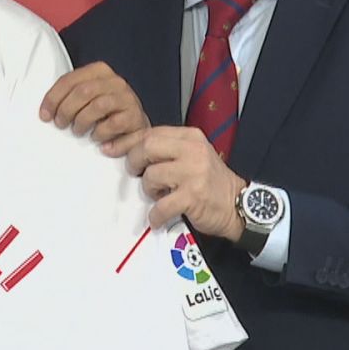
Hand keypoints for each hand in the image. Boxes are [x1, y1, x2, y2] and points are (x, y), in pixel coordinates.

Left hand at [38, 61, 149, 155]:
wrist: (133, 126)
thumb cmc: (104, 112)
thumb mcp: (86, 98)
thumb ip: (69, 95)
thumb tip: (46, 110)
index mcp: (99, 71)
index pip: (70, 79)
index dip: (53, 98)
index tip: (45, 115)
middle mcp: (115, 81)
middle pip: (83, 91)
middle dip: (66, 110)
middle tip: (60, 124)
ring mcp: (127, 98)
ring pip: (98, 105)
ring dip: (82, 121)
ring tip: (77, 130)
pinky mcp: (135, 116)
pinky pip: (114, 123)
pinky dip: (100, 133)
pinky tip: (95, 137)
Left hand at [125, 126, 244, 240]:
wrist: (238, 204)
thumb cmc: (209, 181)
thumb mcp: (192, 155)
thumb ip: (167, 149)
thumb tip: (127, 149)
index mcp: (191, 137)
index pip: (151, 132)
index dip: (127, 142)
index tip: (110, 149)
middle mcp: (193, 151)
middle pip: (147, 147)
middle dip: (134, 162)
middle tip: (137, 175)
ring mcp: (194, 173)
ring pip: (151, 175)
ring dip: (148, 189)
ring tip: (159, 195)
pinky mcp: (193, 197)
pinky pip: (161, 205)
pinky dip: (155, 214)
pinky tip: (158, 217)